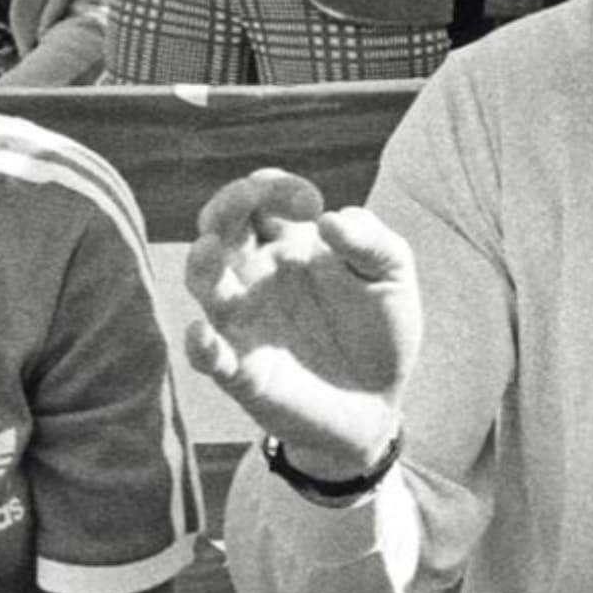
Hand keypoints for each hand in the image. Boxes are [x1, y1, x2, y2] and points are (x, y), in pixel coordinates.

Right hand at [184, 169, 418, 481]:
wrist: (378, 404)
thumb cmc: (380, 330)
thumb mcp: (392, 276)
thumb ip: (372, 242)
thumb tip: (330, 220)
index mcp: (288, 243)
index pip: (261, 198)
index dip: (276, 188)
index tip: (311, 204)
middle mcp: (257, 275)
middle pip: (219, 226)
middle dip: (227, 205)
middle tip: (250, 196)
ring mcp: (245, 322)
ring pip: (204, 283)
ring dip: (202, 265)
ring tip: (210, 249)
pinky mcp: (242, 372)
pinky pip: (208, 356)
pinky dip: (200, 346)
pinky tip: (203, 335)